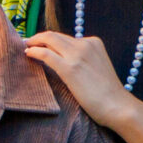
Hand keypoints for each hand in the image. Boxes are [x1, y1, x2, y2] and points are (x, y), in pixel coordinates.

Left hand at [21, 32, 142, 142]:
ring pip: (49, 40)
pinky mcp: (70, 68)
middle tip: (26, 42)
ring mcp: (78, 55)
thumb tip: (61, 60)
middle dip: (39, 38)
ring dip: (34, 42)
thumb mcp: (97, 67)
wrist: (118, 106)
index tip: (39, 43)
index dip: (50, 40)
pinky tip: (27, 54)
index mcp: (94, 42)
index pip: (66, 38)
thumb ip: (83, 60)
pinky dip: (34, 51)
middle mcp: (85, 44)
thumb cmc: (108, 94)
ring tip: (25, 47)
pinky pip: (46, 54)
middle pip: (55, 36)